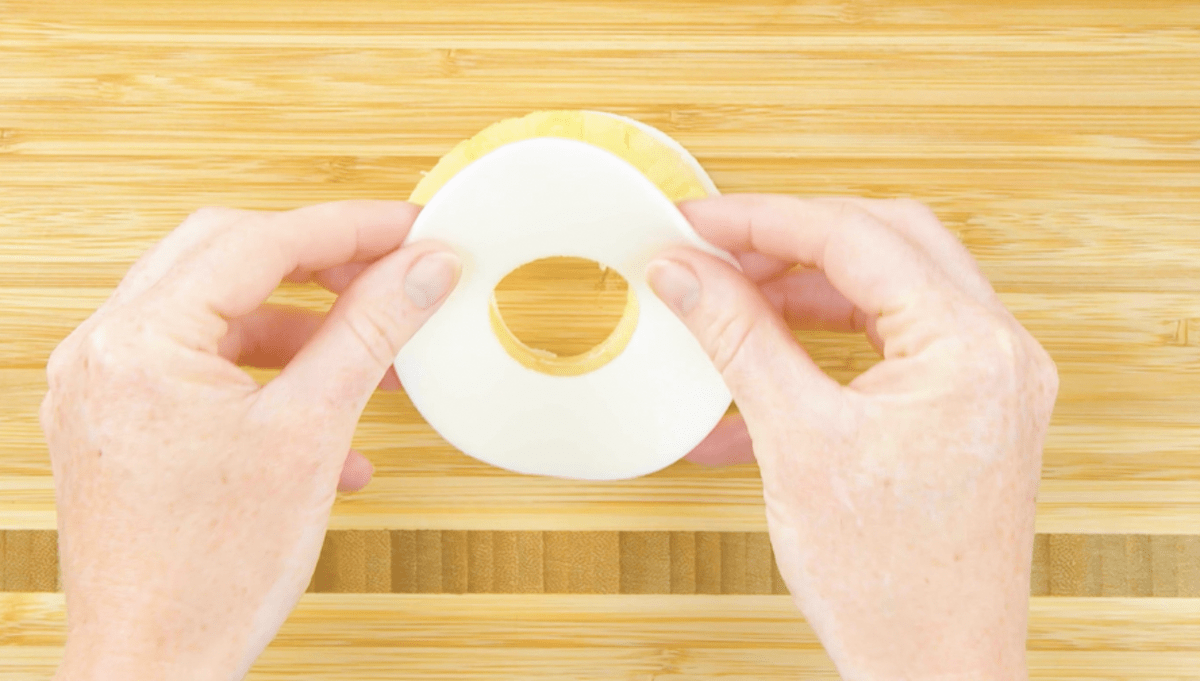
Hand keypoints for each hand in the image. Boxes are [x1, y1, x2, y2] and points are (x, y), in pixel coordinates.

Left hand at [40, 202, 459, 680]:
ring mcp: (102, 387)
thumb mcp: (312, 433)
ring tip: (365, 357)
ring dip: (297, 325)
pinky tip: (324, 419)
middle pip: (226, 258)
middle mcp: (103, 351)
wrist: (154, 667)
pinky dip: (266, 374)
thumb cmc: (210, 574)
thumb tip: (422, 269)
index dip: (349, 228)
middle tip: (388, 274)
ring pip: (214, 311)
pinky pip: (199, 365)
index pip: (258, 241)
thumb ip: (371, 332)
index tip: (409, 229)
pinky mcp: (117, 422)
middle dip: (319, 264)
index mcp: (138, 341)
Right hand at [651, 195, 1056, 680]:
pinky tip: (763, 366)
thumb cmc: (891, 585)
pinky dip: (826, 341)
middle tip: (717, 250)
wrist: (932, 669)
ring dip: (805, 290)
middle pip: (884, 243)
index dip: (763, 220)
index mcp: (970, 347)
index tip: (700, 221)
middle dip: (790, 241)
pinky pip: (892, 343)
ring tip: (732, 306)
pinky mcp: (968, 409)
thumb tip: (688, 272)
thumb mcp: (797, 442)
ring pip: (890, 288)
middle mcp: (997, 352)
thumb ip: (737, 338)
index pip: (856, 237)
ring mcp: (989, 381)